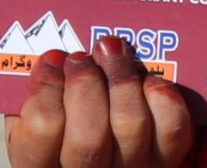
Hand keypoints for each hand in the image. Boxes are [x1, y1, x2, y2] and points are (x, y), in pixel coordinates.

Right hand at [6, 37, 194, 167]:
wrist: (108, 157)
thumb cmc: (64, 129)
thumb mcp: (35, 119)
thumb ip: (40, 93)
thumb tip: (53, 57)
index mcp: (44, 166)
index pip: (42, 130)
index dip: (47, 86)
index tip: (55, 58)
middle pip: (89, 137)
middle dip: (86, 83)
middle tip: (81, 57)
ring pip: (131, 124)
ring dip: (122, 76)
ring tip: (112, 51)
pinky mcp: (165, 160)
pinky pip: (170, 126)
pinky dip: (160, 95)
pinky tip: (146, 80)